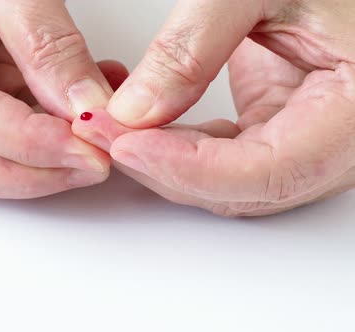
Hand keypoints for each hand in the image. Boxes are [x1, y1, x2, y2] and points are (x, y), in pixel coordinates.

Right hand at [0, 0, 128, 197]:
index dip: (18, 137)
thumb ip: (43, 39)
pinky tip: (82, 121)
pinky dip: (48, 140)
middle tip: (94, 163)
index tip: (78, 145)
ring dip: (42, 166)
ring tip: (95, 144)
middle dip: (30, 171)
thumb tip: (85, 105)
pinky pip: (2, 142)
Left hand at [75, 0, 354, 215]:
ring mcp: (306, 139)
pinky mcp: (279, 126)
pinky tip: (143, 124)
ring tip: (113, 127)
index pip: (268, 171)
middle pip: (240, 188)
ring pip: (226, 180)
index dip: (190, 167)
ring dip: (164, 159)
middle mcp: (337, 142)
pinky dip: (178, 145)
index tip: (128, 145)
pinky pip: (224, 156)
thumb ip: (194, 46)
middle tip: (104, 133)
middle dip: (162, 166)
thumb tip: (134, 109)